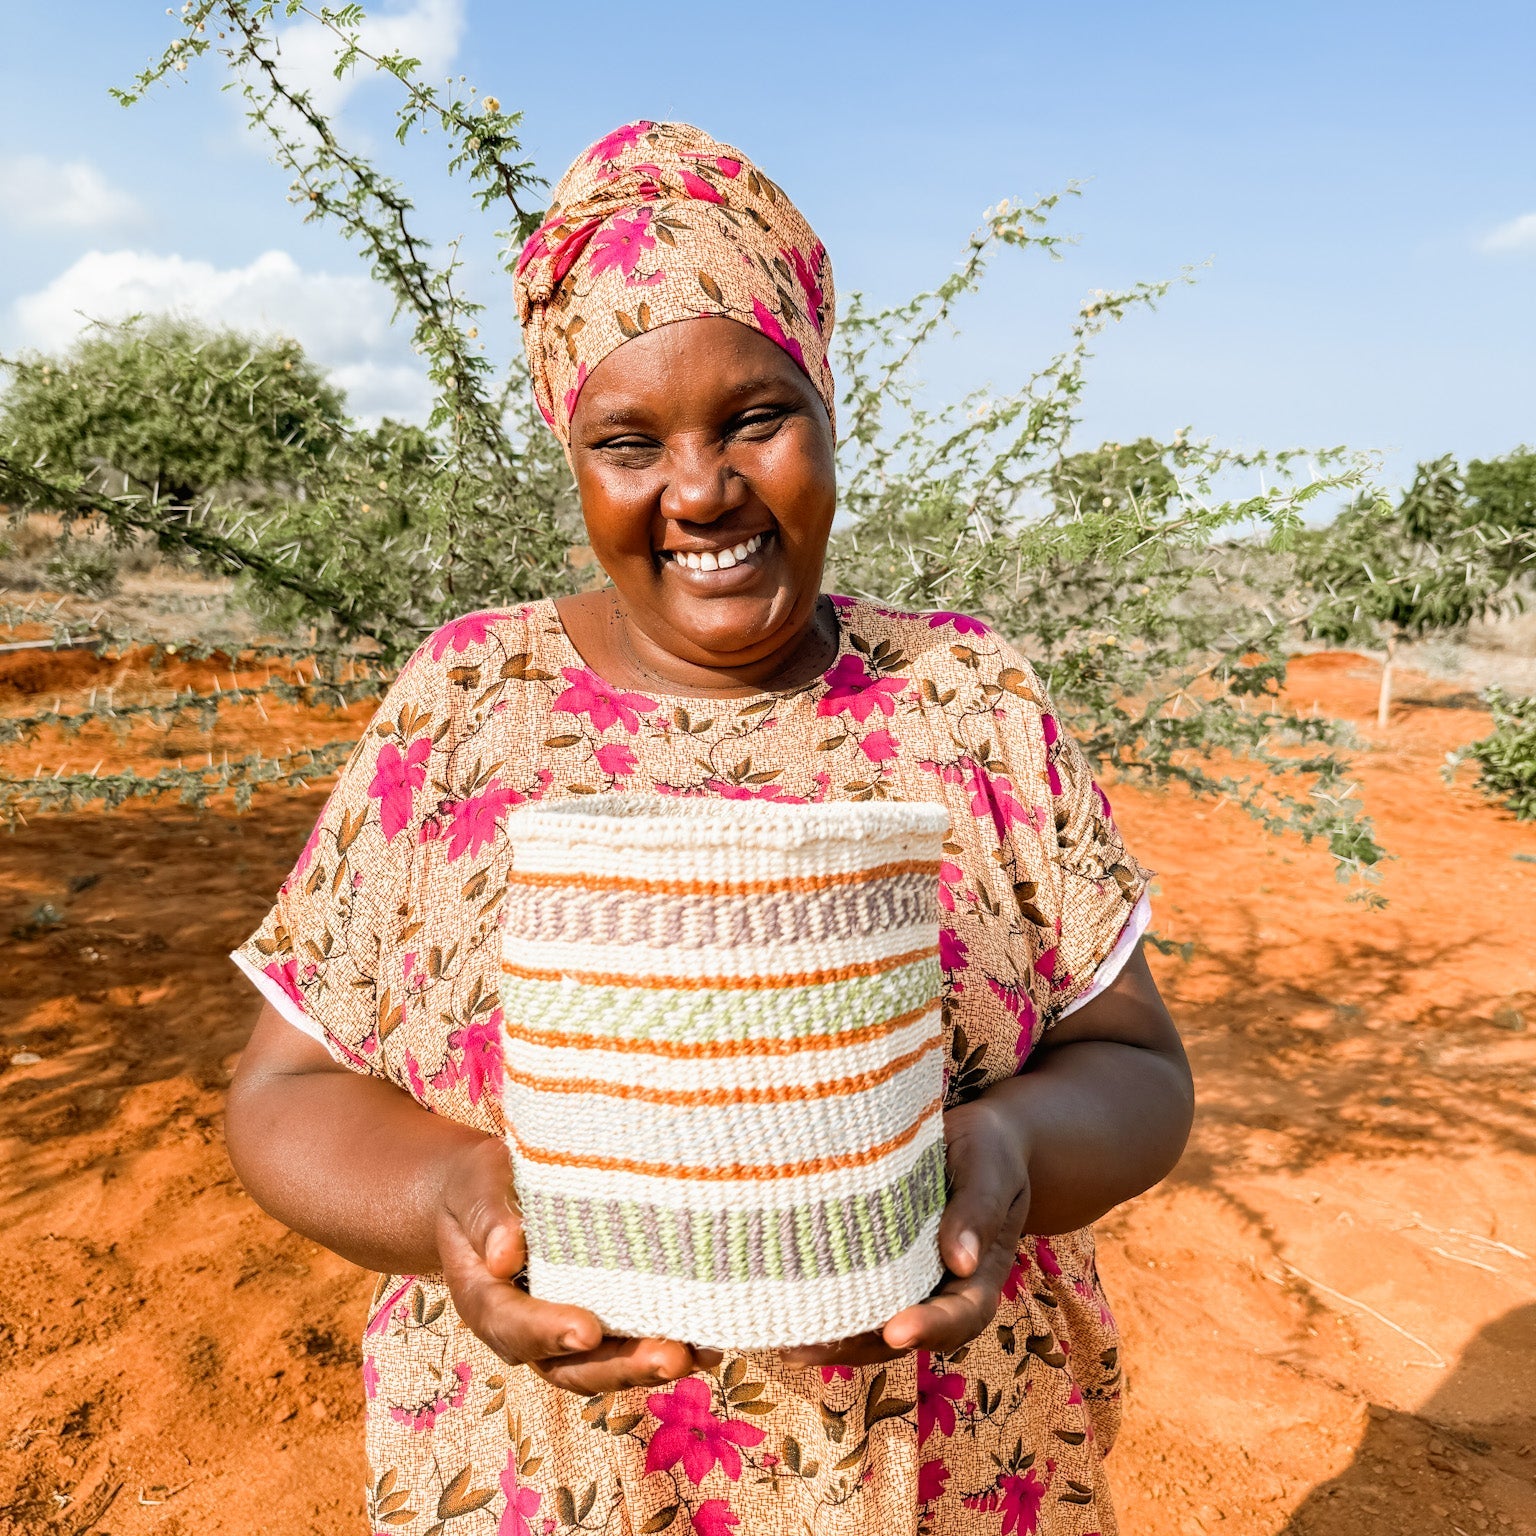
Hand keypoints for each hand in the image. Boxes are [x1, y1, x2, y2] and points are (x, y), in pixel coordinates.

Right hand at [436, 1137, 719, 1392]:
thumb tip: (504, 1254)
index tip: (586, 1330)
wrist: (481, 1193)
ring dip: (651, 1364)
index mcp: (486, 1299)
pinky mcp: (595, 1316)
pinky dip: (665, 1345)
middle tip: (670, 1357)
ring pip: (604, 1365)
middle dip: (622, 1366)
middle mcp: (526, 1328)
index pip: (513, 1325)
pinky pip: (625, 1342)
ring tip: (702, 1353)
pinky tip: (708, 1341)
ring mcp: (561, 1328)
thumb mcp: (477, 1185)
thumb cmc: (479, 1186)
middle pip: (568, 1366)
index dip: (549, 1332)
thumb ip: (489, 1217)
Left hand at [781, 1095, 1030, 1367]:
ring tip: (783, 1339)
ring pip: (869, 1323)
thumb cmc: (989, 1154)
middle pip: (902, 1334)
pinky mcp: (875, 1262)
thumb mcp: (991, 1172)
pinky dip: (820, 1302)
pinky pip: (851, 1291)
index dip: (929, 1328)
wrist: (973, 1141)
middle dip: (855, 1345)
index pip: (960, 1315)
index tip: (897, 1330)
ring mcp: (904, 1281)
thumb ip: (979, 1210)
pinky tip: (781, 1305)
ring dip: (829, 1336)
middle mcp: (938, 1291)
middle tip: (809, 1348)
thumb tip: (962, 1260)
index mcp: (977, 1279)